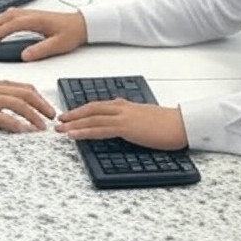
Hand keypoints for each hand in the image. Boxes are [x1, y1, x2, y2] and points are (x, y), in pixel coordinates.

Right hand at [0, 8, 85, 60]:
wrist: (81, 23)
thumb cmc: (71, 33)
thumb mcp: (58, 45)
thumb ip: (41, 50)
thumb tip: (24, 55)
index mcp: (34, 20)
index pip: (9, 26)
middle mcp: (29, 14)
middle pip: (2, 18)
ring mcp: (29, 13)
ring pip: (4, 15)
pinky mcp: (30, 15)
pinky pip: (9, 15)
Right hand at [0, 80, 55, 132]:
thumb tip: (9, 104)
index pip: (22, 87)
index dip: (38, 96)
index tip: (47, 106)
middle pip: (24, 93)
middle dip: (41, 105)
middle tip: (52, 116)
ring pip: (17, 104)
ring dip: (33, 115)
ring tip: (41, 126)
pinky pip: (1, 117)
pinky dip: (14, 124)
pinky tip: (23, 131)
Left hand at [56, 99, 186, 149]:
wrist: (181, 124)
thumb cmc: (167, 123)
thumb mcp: (145, 117)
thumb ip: (131, 116)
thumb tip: (120, 117)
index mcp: (125, 105)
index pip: (98, 106)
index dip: (82, 110)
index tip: (70, 114)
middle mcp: (121, 108)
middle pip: (90, 110)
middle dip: (73, 115)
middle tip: (58, 120)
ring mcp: (123, 117)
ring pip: (91, 118)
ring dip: (73, 124)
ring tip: (60, 128)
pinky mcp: (126, 127)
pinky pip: (100, 129)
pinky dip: (84, 131)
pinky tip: (74, 135)